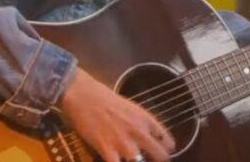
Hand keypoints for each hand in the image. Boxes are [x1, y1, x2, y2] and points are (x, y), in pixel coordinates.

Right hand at [58, 68, 174, 161]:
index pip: (166, 139)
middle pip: (161, 156)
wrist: (82, 94)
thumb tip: (143, 136)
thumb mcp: (129, 107)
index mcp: (145, 119)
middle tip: (152, 160)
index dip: (167, 148)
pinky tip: (115, 161)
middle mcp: (139, 132)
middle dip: (158, 160)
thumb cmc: (103, 97)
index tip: (165, 152)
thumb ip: (139, 123)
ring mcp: (124, 143)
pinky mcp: (107, 150)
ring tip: (133, 160)